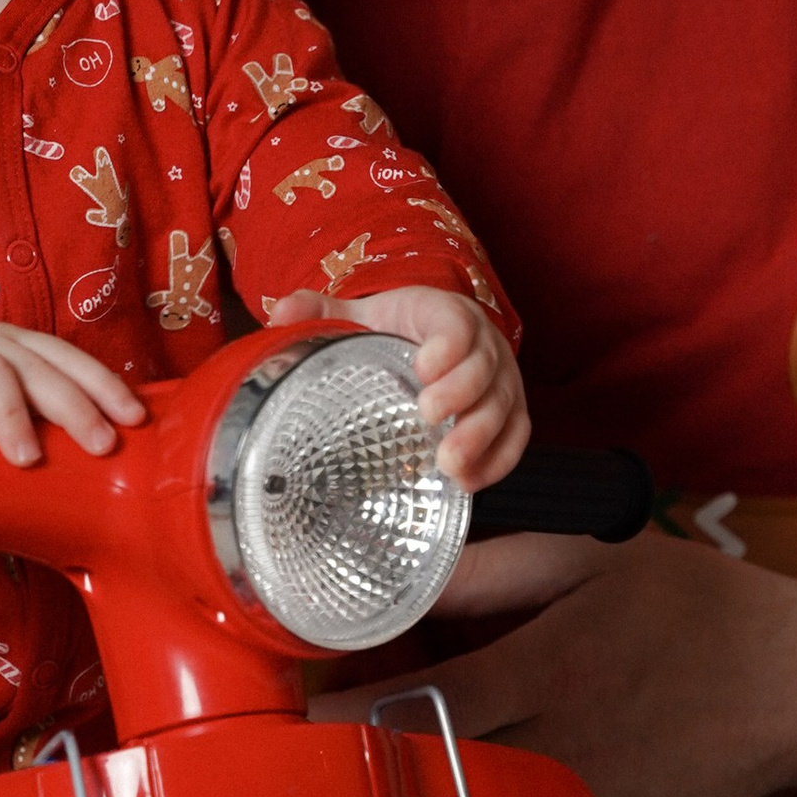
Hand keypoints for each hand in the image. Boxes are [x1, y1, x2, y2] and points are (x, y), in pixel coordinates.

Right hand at [0, 320, 146, 467]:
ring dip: (12, 415)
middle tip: (99, 445)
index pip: (64, 356)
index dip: (102, 383)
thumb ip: (40, 423)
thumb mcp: (1, 403)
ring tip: (28, 458)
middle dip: (72, 404)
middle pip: (32, 365)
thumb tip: (101, 470)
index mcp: (11, 346)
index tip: (133, 419)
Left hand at [268, 284, 528, 487]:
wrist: (427, 341)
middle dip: (462, 393)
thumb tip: (280, 314)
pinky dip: (499, 461)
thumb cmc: (392, 332)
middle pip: (485, 367)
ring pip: (504, 406)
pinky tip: (470, 482)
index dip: (448, 345)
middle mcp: (483, 345)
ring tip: (450, 465)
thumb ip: (319, 313)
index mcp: (444, 315)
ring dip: (481, 437)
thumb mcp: (359, 316)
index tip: (424, 367)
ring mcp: (501, 381)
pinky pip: (517, 437)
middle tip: (429, 417)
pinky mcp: (510, 413)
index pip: (456, 324)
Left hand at [323, 532, 796, 796]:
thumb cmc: (693, 609)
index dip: (344, 717)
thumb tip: (399, 576)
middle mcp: (562, 747)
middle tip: (308, 754)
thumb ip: (491, 572)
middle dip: (360, 769)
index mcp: (551, 668)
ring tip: (362, 784)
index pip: (419, 706)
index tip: (295, 713)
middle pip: (428, 778)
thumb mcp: (594, 559)